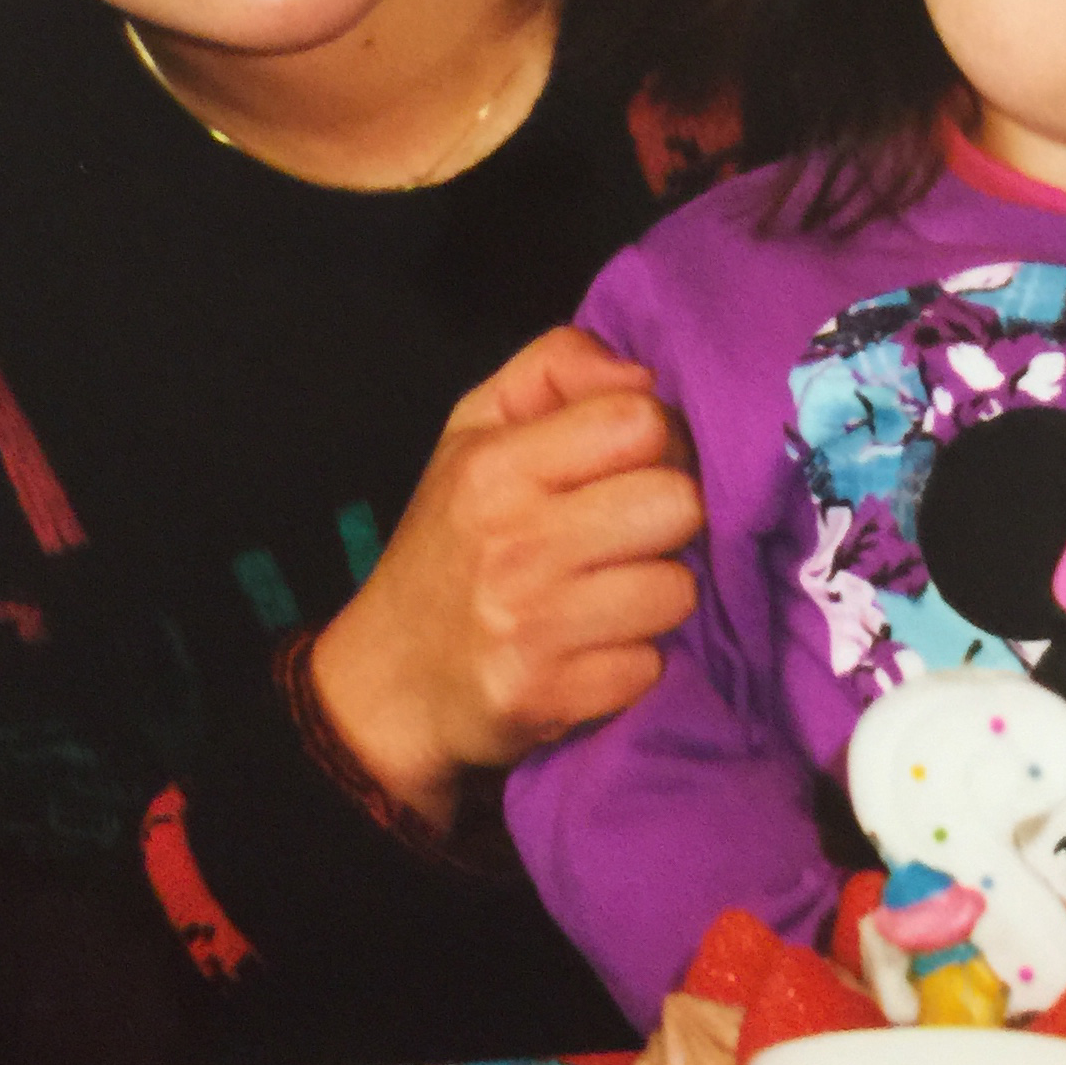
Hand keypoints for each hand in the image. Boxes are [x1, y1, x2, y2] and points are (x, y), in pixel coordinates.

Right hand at [308, 327, 703, 831]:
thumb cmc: (451, 539)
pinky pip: (650, 665)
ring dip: (655, 593)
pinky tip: (592, 649)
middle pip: (677, 503)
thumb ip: (557, 366)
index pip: (637, 421)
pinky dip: (631, 661)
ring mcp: (533, 626)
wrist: (389, 680)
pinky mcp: (550, 697)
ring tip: (609, 592)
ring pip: (676, 589)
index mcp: (496, 466)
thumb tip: (645, 376)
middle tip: (632, 532)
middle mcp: (515, 543)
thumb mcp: (476, 427)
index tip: (636, 464)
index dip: (659, 438)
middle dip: (669, 518)